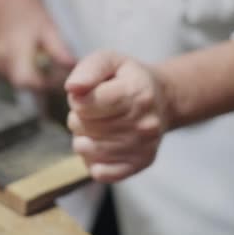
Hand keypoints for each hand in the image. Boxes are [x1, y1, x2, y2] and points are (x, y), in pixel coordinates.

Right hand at [0, 0, 74, 89]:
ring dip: (34, 79)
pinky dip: (25, 74)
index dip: (45, 84)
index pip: (27, 81)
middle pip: (23, 85)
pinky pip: (12, 78)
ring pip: (18, 83)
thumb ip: (59, 50)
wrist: (7, 1)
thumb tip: (74, 68)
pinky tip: (33, 64)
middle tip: (57, 74)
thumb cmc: (29, 12)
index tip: (59, 78)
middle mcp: (0, 60)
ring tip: (47, 67)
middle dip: (42, 83)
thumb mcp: (49, 29)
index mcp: (13, 51)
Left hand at [65, 51, 169, 181]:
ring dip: (83, 138)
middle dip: (79, 118)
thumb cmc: (126, 79)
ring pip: (87, 150)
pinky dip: (93, 161)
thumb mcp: (109, 61)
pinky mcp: (140, 164)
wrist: (161, 99)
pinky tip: (101, 146)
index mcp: (137, 93)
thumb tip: (72, 88)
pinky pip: (100, 173)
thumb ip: (88, 70)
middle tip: (94, 111)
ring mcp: (143, 146)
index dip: (77, 100)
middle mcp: (144, 122)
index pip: (85, 105)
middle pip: (84, 127)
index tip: (87, 95)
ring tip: (97, 126)